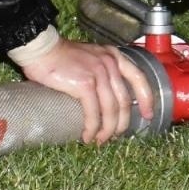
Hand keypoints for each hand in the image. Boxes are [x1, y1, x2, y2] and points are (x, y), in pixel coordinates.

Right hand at [17, 38, 153, 144]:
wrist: (40, 49)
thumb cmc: (59, 55)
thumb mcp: (89, 56)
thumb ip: (99, 70)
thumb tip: (104, 97)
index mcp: (113, 56)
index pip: (139, 78)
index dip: (146, 98)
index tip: (148, 115)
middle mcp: (109, 63)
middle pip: (124, 101)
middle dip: (122, 123)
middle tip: (114, 136)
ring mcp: (98, 73)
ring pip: (111, 110)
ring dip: (107, 130)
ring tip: (100, 140)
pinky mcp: (85, 84)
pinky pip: (94, 113)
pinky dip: (92, 128)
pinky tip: (88, 136)